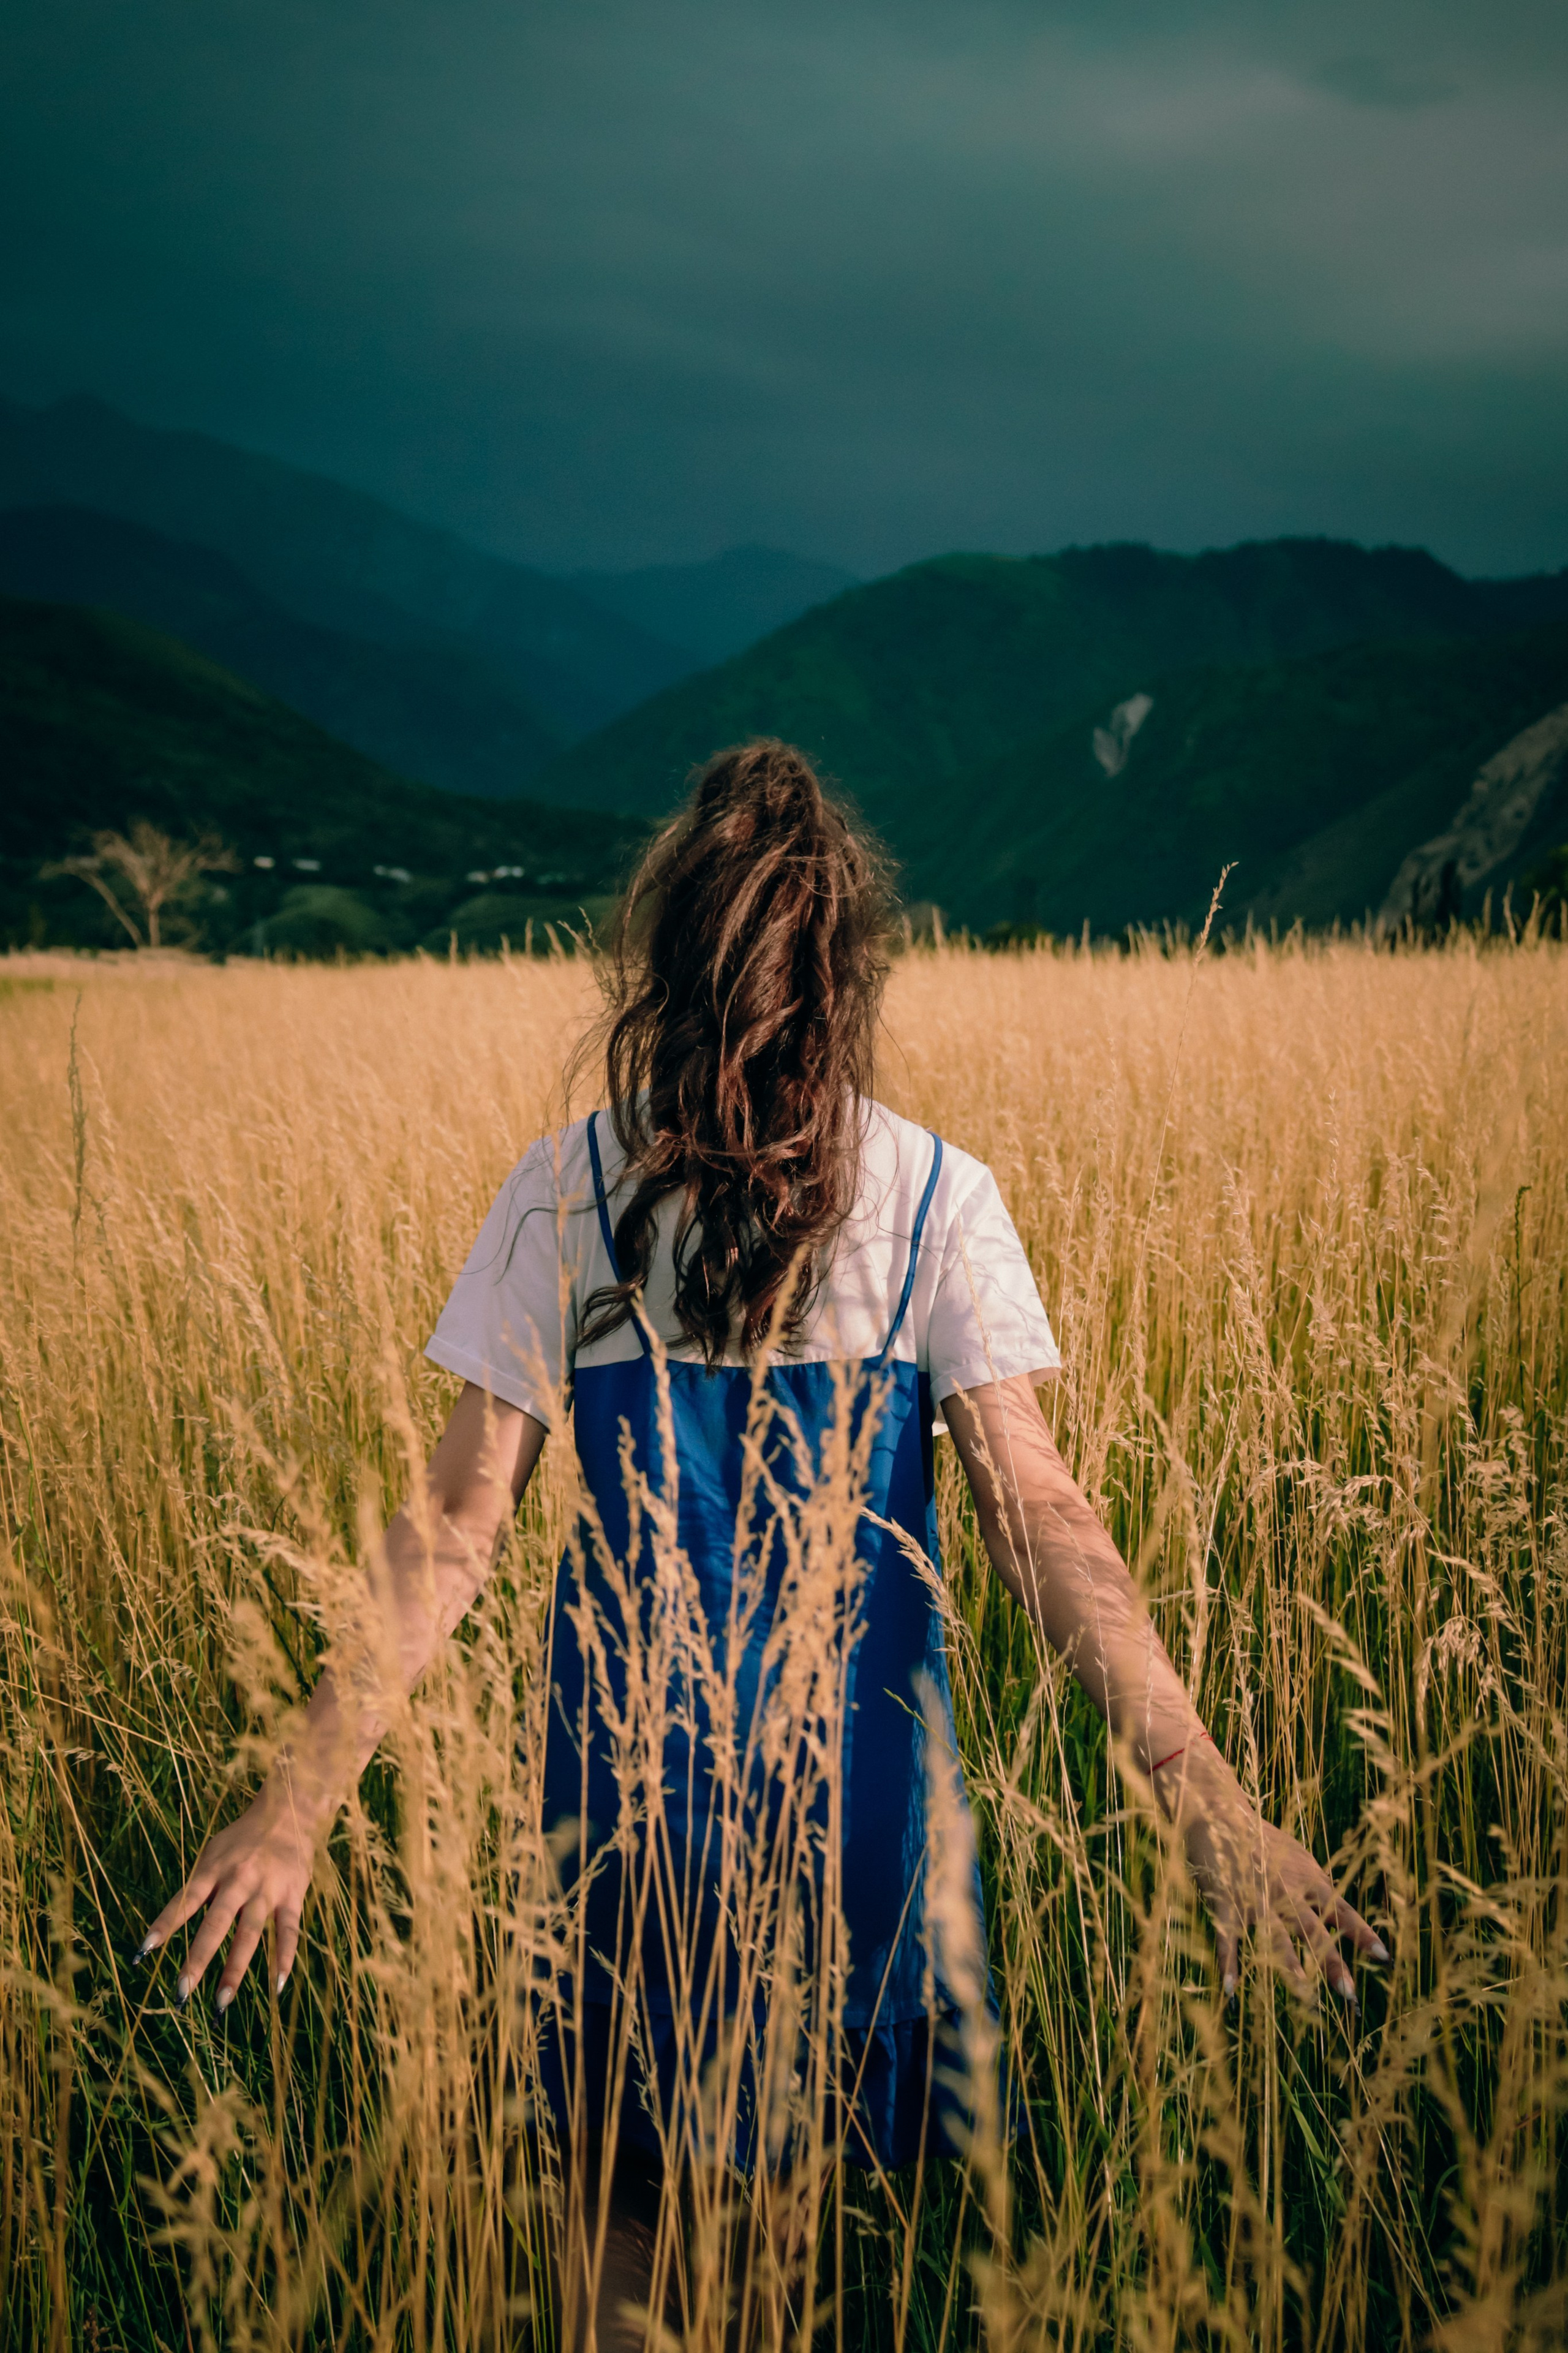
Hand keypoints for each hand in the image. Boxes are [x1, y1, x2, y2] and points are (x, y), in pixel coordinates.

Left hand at [138, 1781, 317, 2010]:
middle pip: (216, 1924)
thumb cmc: (243, 1839)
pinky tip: (277, 1986)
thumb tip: (176, 1921)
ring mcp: (267, 1890)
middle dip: (198, 1959)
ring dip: (235, 1969)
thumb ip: (200, 1885)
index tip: (143, 1951)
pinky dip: (284, 1957)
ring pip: (250, 1934)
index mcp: (215, 1869)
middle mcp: (240, 1881)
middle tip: (181, 1993)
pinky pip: (288, 1931)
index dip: (164, 1924)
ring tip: (221, 2001)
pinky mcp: (292, 1896)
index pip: (185, 1900)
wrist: (290, 1812)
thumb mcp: (214, 1852)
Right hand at [1164, 1747, 1387, 2005]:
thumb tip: (1336, 1899)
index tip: (1383, 1957)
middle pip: (1313, 1930)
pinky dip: (1229, 1964)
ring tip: (1305, 1995)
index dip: (1361, 1933)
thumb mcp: (1296, 1854)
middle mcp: (1286, 1891)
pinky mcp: (1226, 1901)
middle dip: (1331, 1962)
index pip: (1340, 1910)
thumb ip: (1316, 1879)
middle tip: (1349, 1993)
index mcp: (1306, 1879)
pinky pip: (1228, 1938)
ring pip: (1276, 1937)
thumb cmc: (1260, 1836)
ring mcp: (1255, 1897)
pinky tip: (1230, 1991)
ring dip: (1290, 1967)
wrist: (1217, 1813)